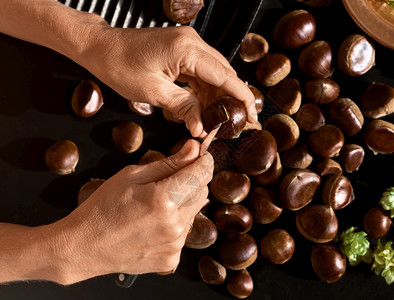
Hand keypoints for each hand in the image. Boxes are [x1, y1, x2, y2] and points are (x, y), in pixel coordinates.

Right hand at [53, 139, 212, 283]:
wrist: (83, 247)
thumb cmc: (102, 208)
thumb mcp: (132, 176)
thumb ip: (169, 163)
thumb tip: (193, 149)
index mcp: (163, 200)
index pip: (201, 174)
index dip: (204, 161)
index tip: (201, 156)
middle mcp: (174, 225)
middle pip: (202, 193)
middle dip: (192, 182)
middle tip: (170, 181)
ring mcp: (173, 245)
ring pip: (194, 214)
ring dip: (183, 205)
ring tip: (155, 207)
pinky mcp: (171, 260)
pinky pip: (183, 235)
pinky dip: (175, 226)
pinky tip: (153, 225)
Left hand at [82, 25, 257, 136]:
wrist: (101, 48)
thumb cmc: (120, 66)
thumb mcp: (153, 92)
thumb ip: (183, 108)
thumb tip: (203, 127)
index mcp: (186, 50)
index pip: (225, 76)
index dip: (241, 98)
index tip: (251, 117)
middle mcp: (192, 42)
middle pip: (224, 73)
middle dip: (232, 100)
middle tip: (236, 125)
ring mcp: (188, 44)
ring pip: (215, 73)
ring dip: (219, 96)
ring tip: (220, 120)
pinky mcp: (182, 49)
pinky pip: (202, 71)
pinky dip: (206, 89)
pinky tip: (206, 106)